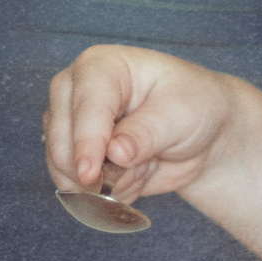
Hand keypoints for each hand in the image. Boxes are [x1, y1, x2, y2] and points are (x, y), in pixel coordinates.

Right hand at [43, 45, 242, 199]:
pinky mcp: (71, 155)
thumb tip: (115, 153)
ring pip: (65, 170)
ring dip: (109, 183)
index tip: (90, 174)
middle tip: (147, 163)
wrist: (199, 133)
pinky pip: (74, 189)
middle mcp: (73, 91)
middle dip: (101, 169)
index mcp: (100, 66)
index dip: (87, 142)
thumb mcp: (181, 114)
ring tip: (145, 165)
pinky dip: (107, 194)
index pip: (84, 106)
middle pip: (62, 141)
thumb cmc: (192, 107)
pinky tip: (133, 176)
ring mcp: (69, 125)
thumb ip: (147, 132)